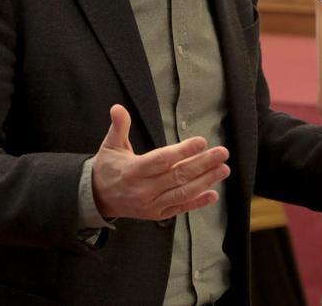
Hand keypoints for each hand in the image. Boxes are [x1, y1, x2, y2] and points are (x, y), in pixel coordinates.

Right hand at [92, 105, 230, 220]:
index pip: (162, 160)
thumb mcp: (110, 145)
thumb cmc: (108, 168)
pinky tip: (213, 194)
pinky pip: (180, 208)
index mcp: (133, 170)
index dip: (182, 152)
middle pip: (178, 176)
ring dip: (206, 181)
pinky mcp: (157, 214)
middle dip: (203, 164)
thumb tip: (117, 108)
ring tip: (223, 169)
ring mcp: (152, 204)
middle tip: (222, 153)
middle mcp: (144, 190)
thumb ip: (118, 126)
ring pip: (183, 193)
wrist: (98, 198)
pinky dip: (197, 203)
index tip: (201, 142)